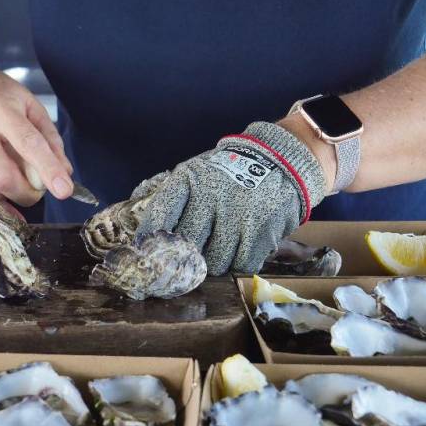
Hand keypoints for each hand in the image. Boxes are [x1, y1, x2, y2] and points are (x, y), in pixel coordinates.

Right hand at [0, 59, 73, 207]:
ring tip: (17, 178)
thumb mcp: (31, 106)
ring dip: (11, 195)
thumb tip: (64, 173)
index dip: (48, 169)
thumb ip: (50, 140)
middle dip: (27, 193)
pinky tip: (0, 184)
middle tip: (37, 189)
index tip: (64, 190)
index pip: (28, 143)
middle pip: (3, 177)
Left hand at [135, 122, 327, 274]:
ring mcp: (236, 215)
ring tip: (222, 247)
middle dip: (187, 257)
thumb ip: (174, 199)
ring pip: (214, 262)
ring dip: (216, 262)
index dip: (151, 238)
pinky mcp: (261, 231)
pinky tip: (241, 248)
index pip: (161, 215)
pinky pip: (241, 265)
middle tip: (190, 259)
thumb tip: (144, 235)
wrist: (281, 160)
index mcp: (189, 180)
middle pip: (187, 247)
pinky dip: (240, 263)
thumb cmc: (230, 174)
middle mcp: (210, 196)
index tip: (147, 252)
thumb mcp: (198, 173)